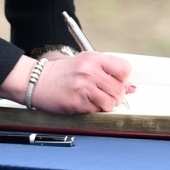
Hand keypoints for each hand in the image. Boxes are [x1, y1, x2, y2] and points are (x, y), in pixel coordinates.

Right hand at [0, 51, 132, 113]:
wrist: (38, 81)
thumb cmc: (63, 73)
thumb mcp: (85, 64)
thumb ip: (108, 72)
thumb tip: (131, 88)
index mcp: (93, 58)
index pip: (124, 69)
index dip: (124, 79)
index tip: (118, 82)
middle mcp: (89, 71)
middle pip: (120, 89)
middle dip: (117, 95)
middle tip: (106, 94)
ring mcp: (83, 88)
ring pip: (111, 103)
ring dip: (107, 105)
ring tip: (96, 100)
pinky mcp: (77, 103)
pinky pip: (98, 111)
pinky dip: (95, 111)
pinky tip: (85, 104)